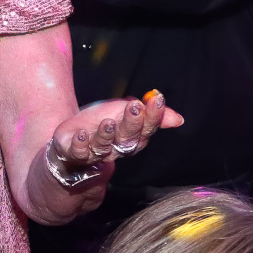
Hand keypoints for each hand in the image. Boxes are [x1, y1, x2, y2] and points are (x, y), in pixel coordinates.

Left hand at [48, 92, 182, 174]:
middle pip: (127, 138)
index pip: (146, 129)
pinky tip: (80, 134)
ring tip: (108, 122)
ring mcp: (95, 152)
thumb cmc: (103, 125)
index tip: (157, 99)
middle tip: (135, 107)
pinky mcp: (74, 153)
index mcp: (131, 138)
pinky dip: (79, 145)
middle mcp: (116, 147)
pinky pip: (78, 152)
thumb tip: (179, 119)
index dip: (153, 116)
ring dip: (106, 135)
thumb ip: (151, 115)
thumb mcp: (126, 113)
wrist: (72, 142)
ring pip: (103, 146)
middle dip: (132, 123)